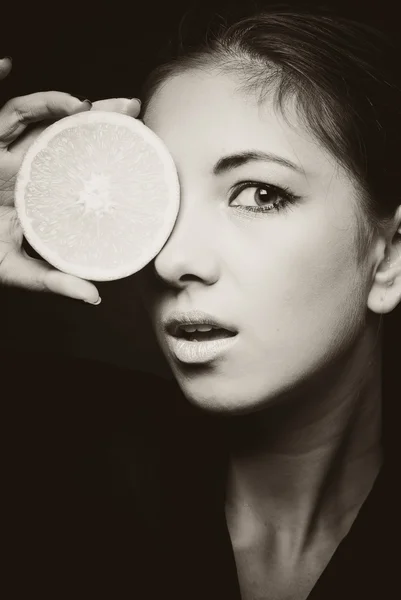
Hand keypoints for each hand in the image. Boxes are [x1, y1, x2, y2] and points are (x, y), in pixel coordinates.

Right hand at [0, 57, 140, 303]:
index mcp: (43, 191)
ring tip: (82, 105)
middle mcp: (28, 165)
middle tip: (133, 109)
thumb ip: (53, 279)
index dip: (111, 154)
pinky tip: (6, 65)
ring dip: (55, 103)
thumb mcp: (17, 269)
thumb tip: (95, 296)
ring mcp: (3, 151)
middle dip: (99, 117)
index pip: (82, 165)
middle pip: (68, 133)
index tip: (143, 149)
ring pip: (33, 116)